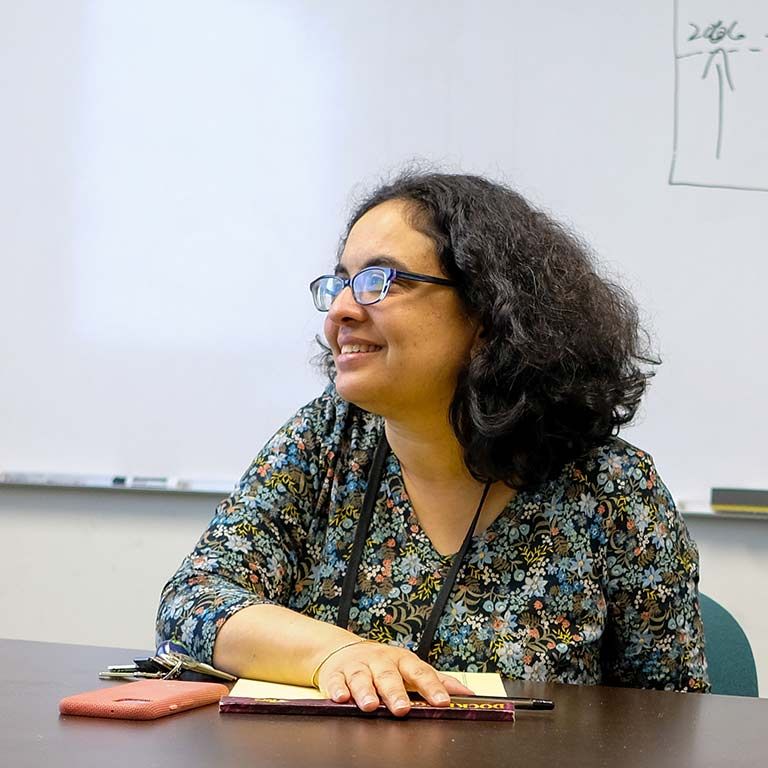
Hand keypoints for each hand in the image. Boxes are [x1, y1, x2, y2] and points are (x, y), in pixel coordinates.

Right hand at [315, 640, 474, 716]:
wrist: (342, 650)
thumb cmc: (383, 664)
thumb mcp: (410, 668)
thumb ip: (436, 681)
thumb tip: (467, 694)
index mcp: (402, 660)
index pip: (420, 673)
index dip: (432, 687)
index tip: (442, 702)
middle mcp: (380, 662)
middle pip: (389, 675)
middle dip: (395, 692)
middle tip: (402, 708)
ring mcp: (358, 666)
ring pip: (362, 677)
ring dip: (366, 691)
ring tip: (371, 705)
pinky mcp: (335, 674)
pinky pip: (336, 681)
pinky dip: (337, 689)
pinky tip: (341, 697)